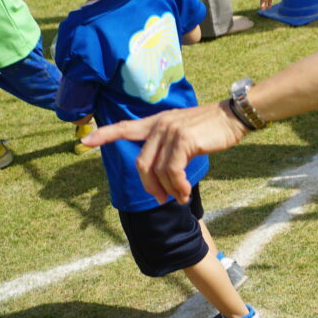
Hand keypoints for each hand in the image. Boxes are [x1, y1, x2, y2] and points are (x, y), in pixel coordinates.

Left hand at [82, 100, 247, 203]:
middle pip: (141, 164)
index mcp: (157, 122)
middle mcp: (160, 125)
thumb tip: (165, 176)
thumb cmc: (213, 129)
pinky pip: (173, 171)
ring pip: (158, 171)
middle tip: (161, 200)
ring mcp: (170, 131)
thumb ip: (170, 148)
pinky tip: (185, 193)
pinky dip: (178, 186)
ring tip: (181, 198)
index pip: (125, 127)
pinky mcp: (183, 140)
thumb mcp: (186, 134)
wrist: (233, 117)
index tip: (83, 141)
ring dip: (169, 190)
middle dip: (149, 187)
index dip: (104, 135)